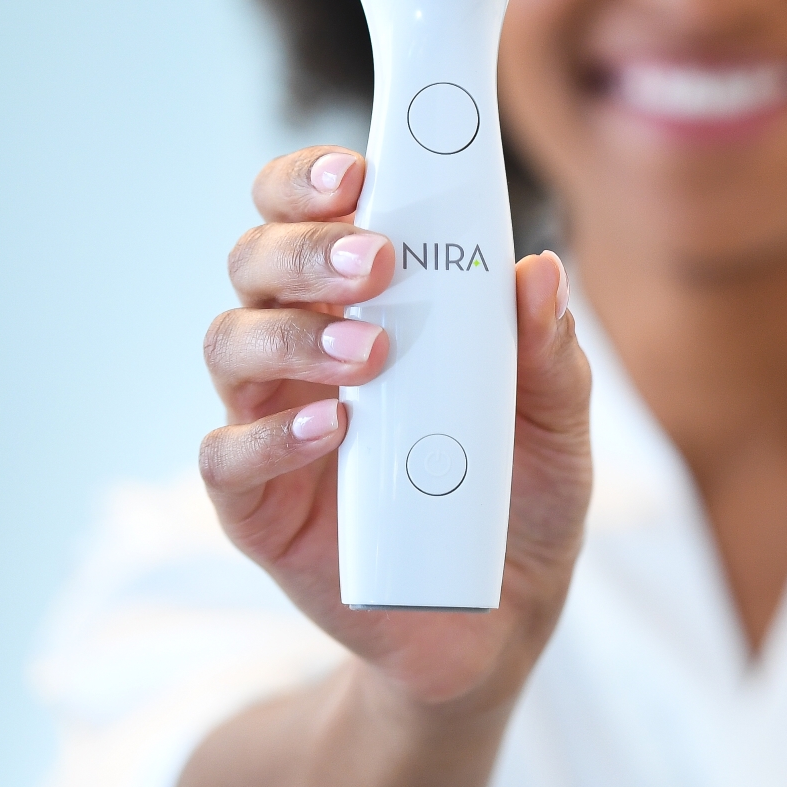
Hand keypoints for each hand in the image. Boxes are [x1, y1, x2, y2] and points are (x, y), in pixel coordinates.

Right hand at [197, 146, 592, 715]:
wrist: (500, 616)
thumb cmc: (521, 496)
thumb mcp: (559, 424)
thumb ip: (550, 353)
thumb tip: (539, 271)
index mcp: (369, 304)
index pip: (312, 214)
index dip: (313, 181)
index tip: (359, 170)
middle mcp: (304, 349)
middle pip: (256, 263)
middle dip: (306, 248)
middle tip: (377, 261)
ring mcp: (272, 424)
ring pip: (230, 345)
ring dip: (294, 334)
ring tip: (372, 352)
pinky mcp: (258, 508)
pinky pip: (227, 458)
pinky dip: (273, 437)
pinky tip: (332, 426)